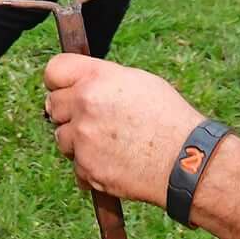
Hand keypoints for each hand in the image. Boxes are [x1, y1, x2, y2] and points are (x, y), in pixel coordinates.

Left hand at [44, 54, 206, 205]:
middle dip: (68, 113)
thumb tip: (81, 83)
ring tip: (109, 144)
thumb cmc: (168, 118)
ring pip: (61, 138)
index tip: (63, 89)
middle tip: (91, 121)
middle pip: (53, 105)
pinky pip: (76, 166)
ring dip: (77, 142)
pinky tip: (114, 162)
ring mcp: (83, 138)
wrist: (185, 160)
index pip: (54, 71)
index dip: (58, 81)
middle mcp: (85, 104)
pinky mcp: (86, 167)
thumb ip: (102, 79)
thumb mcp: (138, 82)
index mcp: (97, 78)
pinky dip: (90, 167)